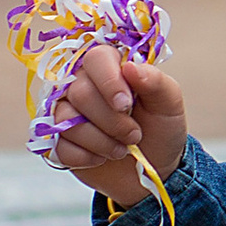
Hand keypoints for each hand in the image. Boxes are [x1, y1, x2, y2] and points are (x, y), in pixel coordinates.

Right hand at [48, 42, 188, 196]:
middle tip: (134, 135)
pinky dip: (86, 157)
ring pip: (67, 121)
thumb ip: (155, 81)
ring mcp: (66, 111)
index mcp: (111, 66)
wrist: (151, 166)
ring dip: (101, 142)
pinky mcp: (57, 139)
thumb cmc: (160, 128)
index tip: (126, 105)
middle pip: (80, 92)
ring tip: (121, 149)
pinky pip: (59, 146)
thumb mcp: (169, 104)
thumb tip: (130, 67)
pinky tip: (101, 158)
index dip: (109, 82)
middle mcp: (83, 83)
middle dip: (112, 121)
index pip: (97, 58)